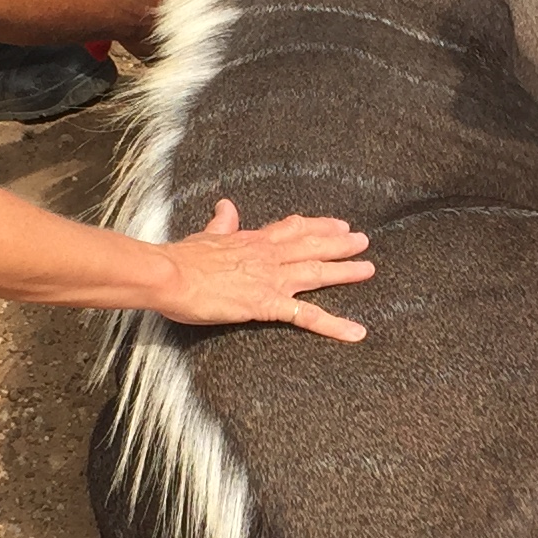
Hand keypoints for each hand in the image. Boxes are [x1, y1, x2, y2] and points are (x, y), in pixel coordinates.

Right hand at [159, 198, 373, 339]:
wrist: (169, 274)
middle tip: (363, 241)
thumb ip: (221, 223)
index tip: (337, 223)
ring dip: (345, 271)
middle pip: (312, 246)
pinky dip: (334, 325)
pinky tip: (355, 332)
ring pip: (317, 272)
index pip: (292, 229)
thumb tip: (226, 205)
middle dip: (340, 243)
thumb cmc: (181, 258)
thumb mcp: (205, 235)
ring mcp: (271, 279)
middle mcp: (269, 256)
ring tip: (368, 269)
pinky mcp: (267, 303)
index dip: (317, 226)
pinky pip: (307, 317)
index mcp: (253, 240)